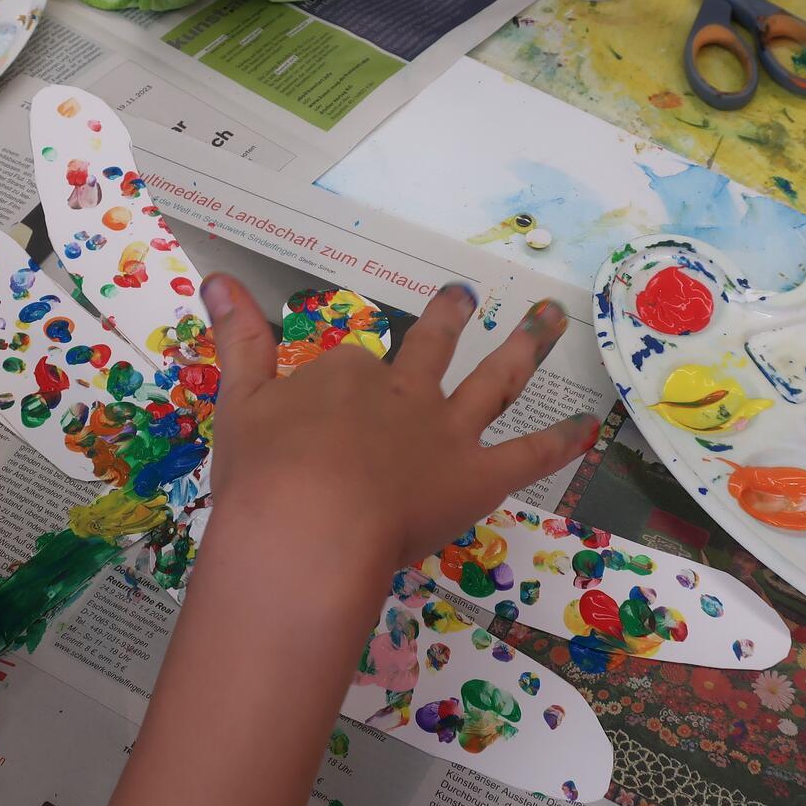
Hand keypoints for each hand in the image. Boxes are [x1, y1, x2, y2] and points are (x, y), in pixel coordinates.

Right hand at [200, 275, 599, 576]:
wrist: (307, 529)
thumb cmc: (265, 472)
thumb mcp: (239, 400)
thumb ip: (237, 339)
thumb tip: (218, 276)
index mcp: (347, 374)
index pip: (350, 365)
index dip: (343, 382)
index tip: (330, 405)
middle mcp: (405, 391)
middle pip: (432, 346)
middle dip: (449, 316)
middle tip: (465, 294)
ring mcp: (446, 431)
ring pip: (494, 380)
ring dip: (524, 345)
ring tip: (549, 318)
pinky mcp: (476, 477)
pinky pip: (528, 455)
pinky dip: (559, 440)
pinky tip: (587, 425)